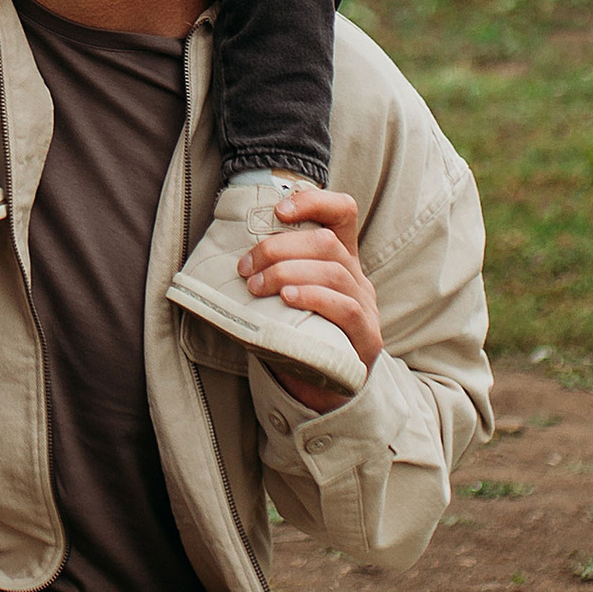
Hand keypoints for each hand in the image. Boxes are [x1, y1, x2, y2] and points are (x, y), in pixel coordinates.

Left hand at [240, 183, 380, 405]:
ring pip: (334, 272)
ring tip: (257, 286)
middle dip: (279, 248)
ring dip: (287, 273)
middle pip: (326, 242)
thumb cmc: (299, 335)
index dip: (313, 201)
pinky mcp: (367, 338)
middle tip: (246, 267)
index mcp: (340, 258)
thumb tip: (225, 259)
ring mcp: (366, 307)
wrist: (326, 390)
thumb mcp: (284, 297)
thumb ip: (271, 275)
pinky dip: (313, 298)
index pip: (342, 212)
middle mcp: (357, 277)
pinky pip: (345, 308)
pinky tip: (288, 299)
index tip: (278, 211)